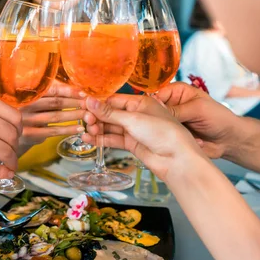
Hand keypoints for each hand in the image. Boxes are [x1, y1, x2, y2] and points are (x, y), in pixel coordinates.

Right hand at [0, 92, 21, 178]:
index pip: (15, 116)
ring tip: (9, 165)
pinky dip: (0, 173)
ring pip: (7, 152)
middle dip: (15, 148)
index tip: (15, 137)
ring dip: (11, 162)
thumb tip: (10, 126)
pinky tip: (2, 174)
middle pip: (13, 135)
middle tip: (11, 155)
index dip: (18, 130)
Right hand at [17, 81, 85, 146]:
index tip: (83, 93)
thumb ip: (52, 92)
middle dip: (74, 103)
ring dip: (74, 116)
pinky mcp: (29, 134)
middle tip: (89, 104)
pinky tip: (79, 128)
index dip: (69, 91)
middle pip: (55, 103)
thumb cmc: (31, 112)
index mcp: (28, 92)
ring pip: (55, 117)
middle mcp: (25, 105)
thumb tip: (76, 88)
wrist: (12, 132)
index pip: (52, 90)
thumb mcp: (38, 100)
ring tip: (88, 116)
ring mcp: (26, 120)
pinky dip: (68, 130)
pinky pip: (53, 131)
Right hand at [81, 95, 203, 181]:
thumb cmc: (163, 133)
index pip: (113, 100)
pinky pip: (113, 139)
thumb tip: (90, 101)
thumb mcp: (133, 119)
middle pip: (110, 113)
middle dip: (96, 117)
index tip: (82, 105)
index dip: (97, 103)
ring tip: (85, 131)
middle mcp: (136, 115)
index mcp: (140, 102)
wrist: (177, 160)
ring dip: (97, 128)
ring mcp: (134, 130)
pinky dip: (101, 139)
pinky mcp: (132, 144)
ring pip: (110, 127)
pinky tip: (89, 140)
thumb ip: (109, 113)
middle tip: (85, 121)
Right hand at [154, 82, 246, 158]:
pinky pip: (162, 138)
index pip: (154, 94)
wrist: (230, 141)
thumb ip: (176, 110)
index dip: (147, 104)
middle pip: (151, 111)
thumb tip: (153, 110)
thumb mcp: (198, 109)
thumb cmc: (219, 118)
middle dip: (154, 120)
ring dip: (162, 132)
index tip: (145, 114)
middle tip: (161, 127)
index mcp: (176, 92)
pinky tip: (178, 143)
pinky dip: (169, 141)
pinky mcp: (171, 135)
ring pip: (155, 126)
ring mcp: (170, 121)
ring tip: (175, 136)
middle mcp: (170, 105)